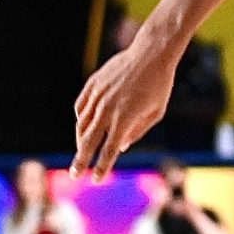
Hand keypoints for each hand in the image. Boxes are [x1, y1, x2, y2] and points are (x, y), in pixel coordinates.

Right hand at [73, 42, 176, 179]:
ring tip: (81, 152)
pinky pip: (80, 107)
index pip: (109, 150)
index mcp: (125, 119)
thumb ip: (137, 132)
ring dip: (80, 141)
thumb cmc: (159, 85)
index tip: (96, 179)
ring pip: (81, 125)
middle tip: (74, 175)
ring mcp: (98, 96)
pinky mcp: (92, 85)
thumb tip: (119, 147)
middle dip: (80, 161)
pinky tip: (83, 126)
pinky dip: (80, 119)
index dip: (102, 167)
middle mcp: (107, 109)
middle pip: (88, 142)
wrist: (151, 54)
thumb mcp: (155, 113)